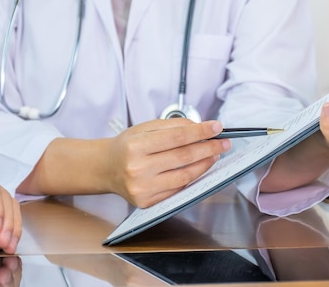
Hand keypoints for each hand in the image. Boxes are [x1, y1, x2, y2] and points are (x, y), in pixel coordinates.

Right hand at [103, 118, 228, 207]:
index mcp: (136, 146)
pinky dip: (192, 178)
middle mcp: (138, 169)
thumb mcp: (143, 128)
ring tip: (214, 154)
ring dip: (205, 165)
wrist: (106, 168)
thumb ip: (172, 126)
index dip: (200, 132)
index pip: (177, 137)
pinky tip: (199, 168)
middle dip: (208, 148)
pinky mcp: (147, 202)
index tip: (216, 127)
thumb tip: (200, 127)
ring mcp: (143, 189)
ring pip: (185, 176)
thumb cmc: (126, 146)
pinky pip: (178, 189)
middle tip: (223, 142)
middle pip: (183, 157)